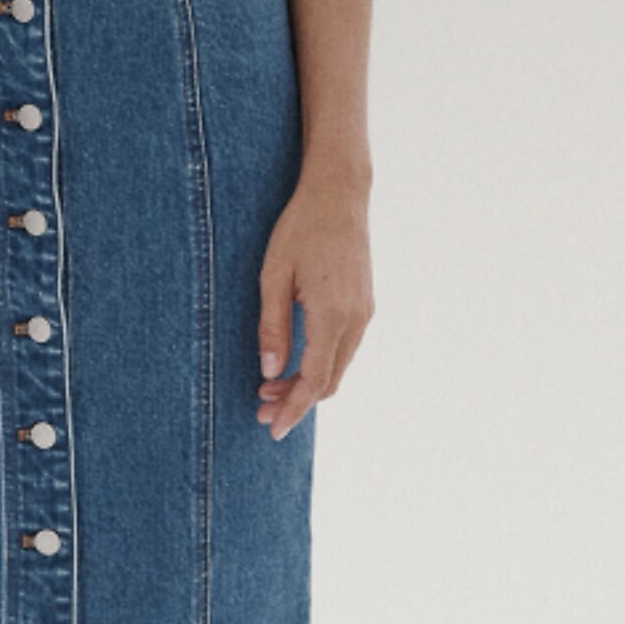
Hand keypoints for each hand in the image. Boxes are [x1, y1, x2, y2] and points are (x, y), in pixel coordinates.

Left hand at [256, 173, 373, 440]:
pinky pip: (344, 348)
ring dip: (307, 383)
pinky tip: (295, 360)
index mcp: (332, 315)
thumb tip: (271, 372)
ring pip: (338, 366)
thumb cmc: (300, 229)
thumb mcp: (274, 277)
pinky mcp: (364, 303)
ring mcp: (364, 312)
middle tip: (260, 407)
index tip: (272, 429)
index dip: (293, 409)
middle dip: (295, 401)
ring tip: (269, 386)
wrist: (339, 194)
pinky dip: (320, 364)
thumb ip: (272, 327)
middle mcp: (356, 320)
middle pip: (329, 381)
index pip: (314, 380)